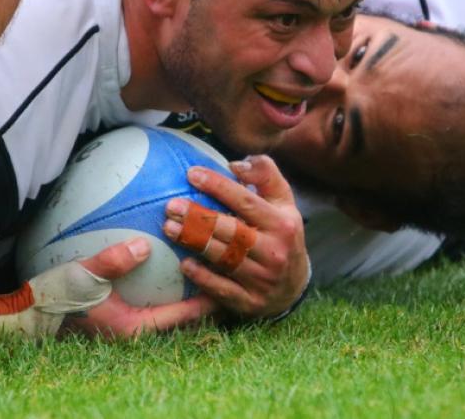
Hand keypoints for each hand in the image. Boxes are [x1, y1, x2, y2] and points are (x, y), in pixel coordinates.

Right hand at [64, 237, 218, 338]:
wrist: (29, 315)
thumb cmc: (56, 296)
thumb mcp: (83, 275)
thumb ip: (114, 261)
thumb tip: (144, 246)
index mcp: (134, 326)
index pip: (184, 316)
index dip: (210, 299)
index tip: (230, 280)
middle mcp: (137, 330)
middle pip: (184, 316)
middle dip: (206, 296)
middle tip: (229, 272)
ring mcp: (130, 324)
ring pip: (170, 309)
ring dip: (188, 292)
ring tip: (211, 267)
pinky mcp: (121, 315)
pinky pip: (152, 301)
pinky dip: (165, 285)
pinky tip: (170, 262)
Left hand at [163, 155, 309, 319]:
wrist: (295, 286)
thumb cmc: (281, 234)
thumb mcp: (283, 202)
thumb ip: (265, 175)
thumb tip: (237, 163)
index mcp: (282, 224)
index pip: (246, 201)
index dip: (218, 186)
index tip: (191, 173)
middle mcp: (274, 251)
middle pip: (231, 231)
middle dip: (198, 217)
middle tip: (170, 206)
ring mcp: (263, 279)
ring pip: (223, 258)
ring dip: (194, 243)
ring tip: (169, 228)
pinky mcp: (251, 302)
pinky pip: (222, 289)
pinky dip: (202, 277)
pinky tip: (184, 263)